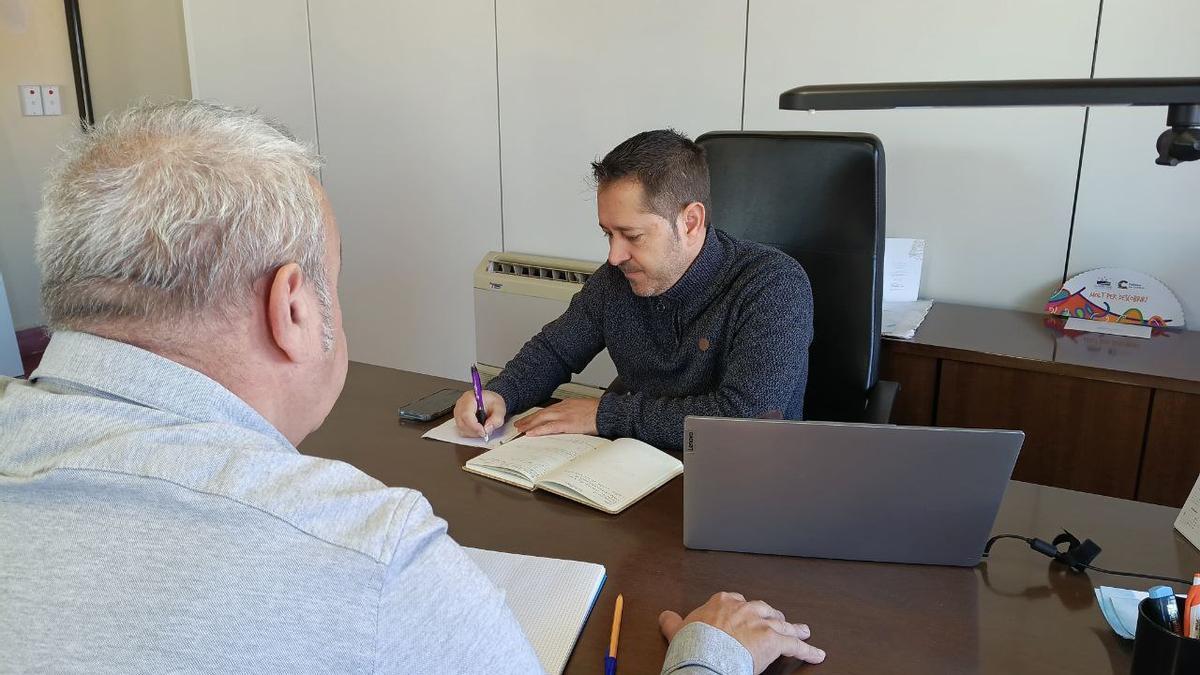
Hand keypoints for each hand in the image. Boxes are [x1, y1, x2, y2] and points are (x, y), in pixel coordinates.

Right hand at [454, 390, 505, 438]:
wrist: (490, 400)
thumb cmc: (492, 402)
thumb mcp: (500, 408)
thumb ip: (496, 419)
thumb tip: (487, 429)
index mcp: (470, 398)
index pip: (466, 414)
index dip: (474, 426)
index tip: (483, 432)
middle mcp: (461, 404)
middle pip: (462, 423)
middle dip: (475, 431)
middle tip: (486, 432)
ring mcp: (457, 412)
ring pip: (461, 428)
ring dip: (473, 433)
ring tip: (483, 429)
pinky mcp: (458, 418)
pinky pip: (461, 429)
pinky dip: (470, 433)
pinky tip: (477, 429)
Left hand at [513, 398, 598, 436]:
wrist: (607, 412)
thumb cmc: (599, 412)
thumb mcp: (583, 410)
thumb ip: (574, 414)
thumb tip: (570, 422)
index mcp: (567, 404)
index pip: (548, 410)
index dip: (537, 415)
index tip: (530, 419)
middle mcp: (563, 408)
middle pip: (541, 414)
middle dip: (529, 419)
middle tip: (519, 424)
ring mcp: (564, 415)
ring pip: (541, 419)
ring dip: (529, 424)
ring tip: (521, 429)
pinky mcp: (567, 424)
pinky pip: (549, 427)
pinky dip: (539, 430)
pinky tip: (530, 433)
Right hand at [659, 592, 824, 672]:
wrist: (704, 655)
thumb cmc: (692, 645)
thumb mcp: (677, 630)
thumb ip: (673, 621)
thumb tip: (665, 615)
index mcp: (722, 602)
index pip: (736, 600)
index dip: (742, 607)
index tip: (744, 611)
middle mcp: (744, 608)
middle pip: (763, 609)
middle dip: (771, 615)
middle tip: (777, 619)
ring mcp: (761, 623)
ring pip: (782, 624)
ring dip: (794, 627)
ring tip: (803, 630)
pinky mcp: (774, 640)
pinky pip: (796, 645)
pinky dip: (808, 650)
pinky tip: (817, 654)